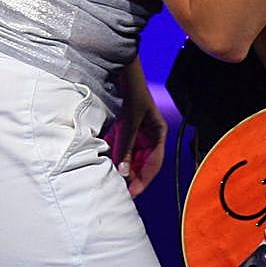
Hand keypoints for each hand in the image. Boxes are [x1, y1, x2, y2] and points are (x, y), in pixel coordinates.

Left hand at [104, 75, 167, 197]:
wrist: (123, 74)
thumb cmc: (133, 93)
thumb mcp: (130, 122)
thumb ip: (126, 147)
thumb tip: (123, 173)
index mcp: (159, 134)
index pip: (154, 163)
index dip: (144, 179)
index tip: (133, 192)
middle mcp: (150, 136)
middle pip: (142, 163)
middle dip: (132, 175)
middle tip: (120, 189)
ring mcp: (137, 134)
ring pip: (130, 157)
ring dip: (121, 166)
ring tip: (111, 179)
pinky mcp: (125, 131)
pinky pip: (120, 148)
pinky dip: (114, 155)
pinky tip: (106, 162)